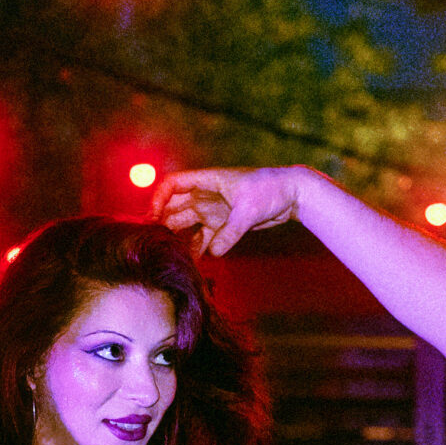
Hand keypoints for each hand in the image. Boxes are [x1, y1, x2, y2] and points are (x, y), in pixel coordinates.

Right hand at [152, 167, 309, 255]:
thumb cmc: (271, 190)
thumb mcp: (250, 210)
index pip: (173, 184)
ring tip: (168, 256)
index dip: (159, 198)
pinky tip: (190, 263)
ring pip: (187, 225)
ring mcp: (214, 211)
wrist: (293, 194)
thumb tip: (213, 252)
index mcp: (208, 181)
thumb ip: (230, 231)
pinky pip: (204, 238)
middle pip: (175, 207)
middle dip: (162, 223)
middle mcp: (206, 196)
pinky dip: (196, 249)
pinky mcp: (224, 225)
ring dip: (177, 238)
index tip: (153, 218)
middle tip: (152, 243)